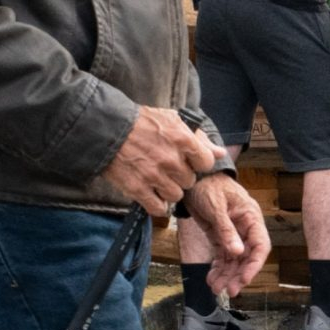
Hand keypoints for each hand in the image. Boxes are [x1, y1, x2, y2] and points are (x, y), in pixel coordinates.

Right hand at [98, 105, 222, 214]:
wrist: (108, 129)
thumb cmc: (142, 122)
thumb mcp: (174, 121)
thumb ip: (200, 139)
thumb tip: (221, 153)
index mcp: (183, 140)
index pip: (207, 163)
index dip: (198, 163)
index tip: (190, 161)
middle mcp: (172, 160)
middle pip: (190, 181)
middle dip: (181, 176)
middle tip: (169, 169)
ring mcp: (155, 176)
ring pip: (176, 195)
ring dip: (169, 190)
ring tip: (159, 180)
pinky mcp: (138, 189)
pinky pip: (158, 208)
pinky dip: (157, 204)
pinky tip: (152, 194)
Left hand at [184, 172, 269, 299]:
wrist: (194, 178)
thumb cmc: (209, 187)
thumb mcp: (216, 207)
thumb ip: (226, 230)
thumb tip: (237, 252)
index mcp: (251, 218)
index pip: (260, 245)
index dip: (254, 264)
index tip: (244, 280)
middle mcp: (245, 228)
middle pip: (247, 256)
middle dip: (239, 275)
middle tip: (230, 290)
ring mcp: (232, 233)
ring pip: (234, 260)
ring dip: (227, 275)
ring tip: (216, 288)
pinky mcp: (220, 236)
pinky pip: (222, 257)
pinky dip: (217, 268)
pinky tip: (211, 279)